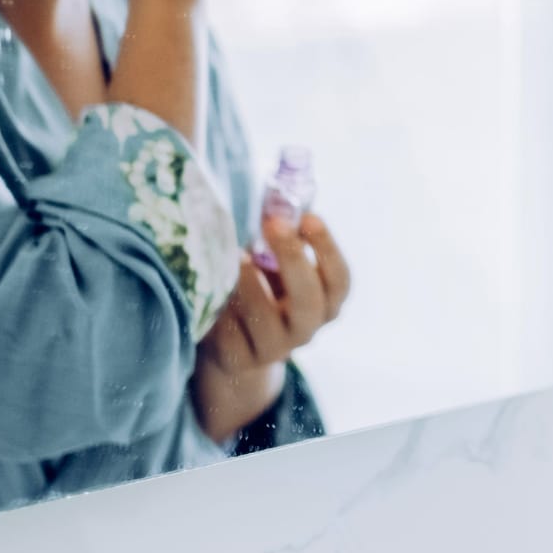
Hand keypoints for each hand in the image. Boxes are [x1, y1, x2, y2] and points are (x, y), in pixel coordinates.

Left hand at [192, 212, 351, 444]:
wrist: (237, 346)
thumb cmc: (263, 287)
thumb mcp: (279, 265)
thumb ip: (284, 238)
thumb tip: (278, 194)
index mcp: (326, 303)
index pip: (339, 280)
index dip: (327, 249)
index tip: (308, 216)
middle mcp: (305, 329)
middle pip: (308, 300)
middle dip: (293, 258)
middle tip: (274, 223)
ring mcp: (273, 349)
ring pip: (265, 319)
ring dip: (250, 283)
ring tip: (235, 254)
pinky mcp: (238, 359)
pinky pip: (230, 333)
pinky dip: (222, 307)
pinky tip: (213, 286)